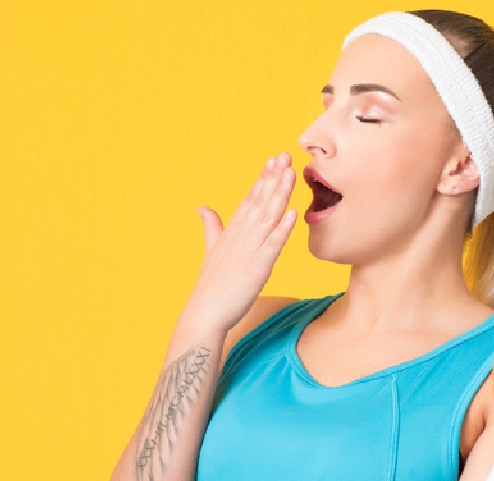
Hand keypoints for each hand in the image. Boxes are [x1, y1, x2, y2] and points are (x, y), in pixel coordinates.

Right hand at [183, 151, 297, 332]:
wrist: (205, 312)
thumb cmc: (211, 285)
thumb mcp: (211, 249)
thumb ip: (211, 226)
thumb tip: (202, 206)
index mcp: (232, 231)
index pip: (250, 198)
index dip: (263, 178)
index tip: (273, 158)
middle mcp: (241, 236)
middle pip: (260, 201)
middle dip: (273, 178)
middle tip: (285, 155)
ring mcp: (249, 250)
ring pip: (267, 217)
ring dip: (279, 195)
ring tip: (290, 173)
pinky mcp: (257, 267)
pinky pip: (272, 245)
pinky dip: (282, 229)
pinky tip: (292, 213)